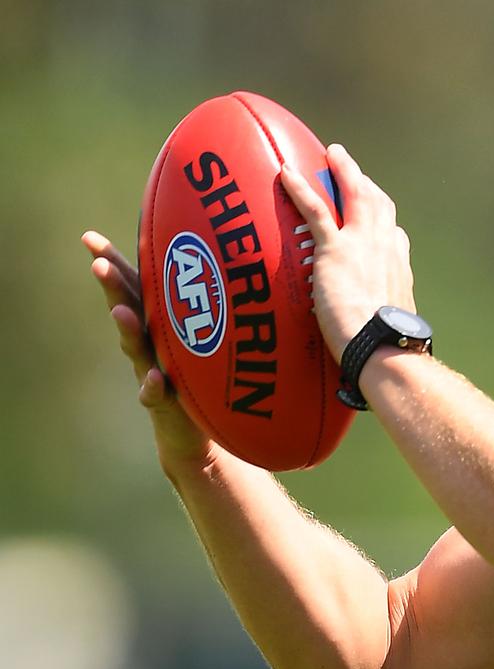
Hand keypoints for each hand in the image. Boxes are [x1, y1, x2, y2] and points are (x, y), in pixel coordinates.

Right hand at [82, 230, 220, 474]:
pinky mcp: (164, 403)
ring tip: (122, 314)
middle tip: (97, 265)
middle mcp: (149, 343)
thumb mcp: (203, 334)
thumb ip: (204, 303)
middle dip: (113, 288)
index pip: (133, 287)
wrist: (196, 431)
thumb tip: (230, 255)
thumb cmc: (202, 373)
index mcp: (159, 322)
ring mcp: (152, 371)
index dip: (112, 262)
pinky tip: (157, 378)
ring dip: (128, 330)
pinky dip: (153, 385)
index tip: (88, 237)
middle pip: (129, 310)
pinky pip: (155, 394)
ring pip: (136, 348)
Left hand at [279, 144, 415, 361]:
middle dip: (364, 183)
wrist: (382, 344)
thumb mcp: (392, 327)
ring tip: (331, 155)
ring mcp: (362, 244)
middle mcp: (385, 247)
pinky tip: (286, 172)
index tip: (378, 218)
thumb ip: (380, 319)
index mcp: (398, 267)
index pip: (394, 235)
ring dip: (343, 171)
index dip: (384, 222)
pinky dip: (301, 188)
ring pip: (354, 195)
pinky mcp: (336, 249)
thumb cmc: (387, 347)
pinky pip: (316, 210)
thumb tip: (375, 336)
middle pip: (378, 203)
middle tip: (349, 168)